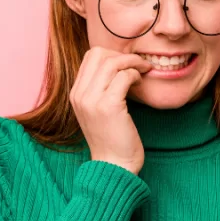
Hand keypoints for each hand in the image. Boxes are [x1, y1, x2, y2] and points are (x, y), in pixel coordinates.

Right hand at [70, 47, 152, 174]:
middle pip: (99, 54)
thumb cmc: (111, 140)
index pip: (90, 57)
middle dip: (122, 55)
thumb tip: (118, 67)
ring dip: (133, 62)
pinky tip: (140, 83)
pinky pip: (124, 77)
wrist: (114, 166)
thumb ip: (100, 90)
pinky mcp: (109, 106)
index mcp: (75, 94)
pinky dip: (135, 75)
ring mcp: (92, 100)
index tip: (127, 64)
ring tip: (143, 71)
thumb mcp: (97, 111)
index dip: (112, 55)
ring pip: (112, 62)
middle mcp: (80, 95)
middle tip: (138, 64)